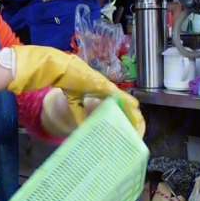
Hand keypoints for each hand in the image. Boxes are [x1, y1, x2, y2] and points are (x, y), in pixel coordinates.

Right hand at [9, 46, 144, 137]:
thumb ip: (80, 115)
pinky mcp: (103, 84)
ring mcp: (106, 85)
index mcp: (101, 92)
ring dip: (131, 110)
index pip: (116, 104)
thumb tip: (82, 129)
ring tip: (139, 121)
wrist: (60, 70)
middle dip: (130, 115)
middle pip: (123, 103)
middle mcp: (107, 88)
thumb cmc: (67, 82)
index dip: (123, 113)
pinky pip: (118, 94)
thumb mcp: (74, 103)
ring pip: (123, 99)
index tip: (128, 125)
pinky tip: (135, 107)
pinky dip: (126, 100)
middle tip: (136, 127)